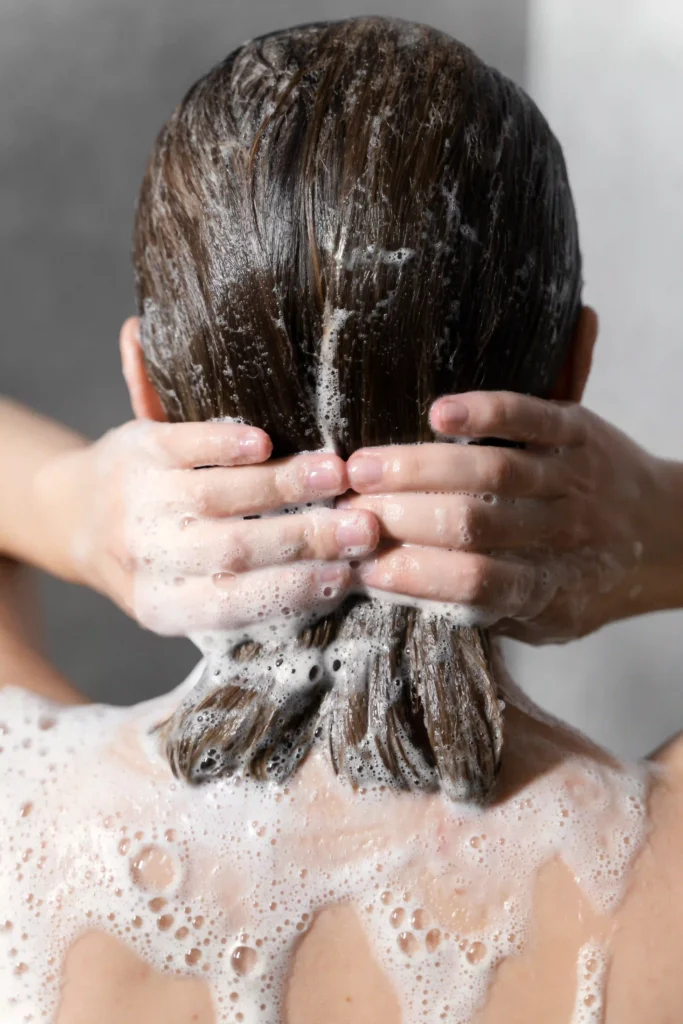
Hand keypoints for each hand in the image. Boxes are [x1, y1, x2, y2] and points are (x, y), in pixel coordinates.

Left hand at [37, 420, 377, 634]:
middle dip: (306, 538)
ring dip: (284, 484)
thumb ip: (247, 594)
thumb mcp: (183, 593)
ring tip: (337, 476)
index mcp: (162, 605)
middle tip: (362, 527)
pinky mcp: (138, 449)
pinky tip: (267, 443)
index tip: (345, 576)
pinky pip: (188, 445)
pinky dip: (228, 444)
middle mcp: (146, 557)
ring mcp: (139, 500)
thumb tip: (335, 584)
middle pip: (234, 549)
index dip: (292, 590)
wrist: (78, 513)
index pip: (234, 604)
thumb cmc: (157, 560)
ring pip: (219, 494)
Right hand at [341, 392, 682, 642]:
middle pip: (475, 525)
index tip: (365, 569)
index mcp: (552, 591)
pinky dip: (485, 412)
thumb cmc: (584, 581)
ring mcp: (573, 479)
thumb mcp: (543, 620)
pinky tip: (438, 413)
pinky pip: (530, 418)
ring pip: (492, 471)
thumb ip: (482, 609)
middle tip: (346, 510)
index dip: (419, 577)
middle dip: (402, 516)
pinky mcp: (579, 431)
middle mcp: (564, 535)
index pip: (479, 586)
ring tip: (363, 468)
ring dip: (421, 468)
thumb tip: (399, 593)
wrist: (662, 534)